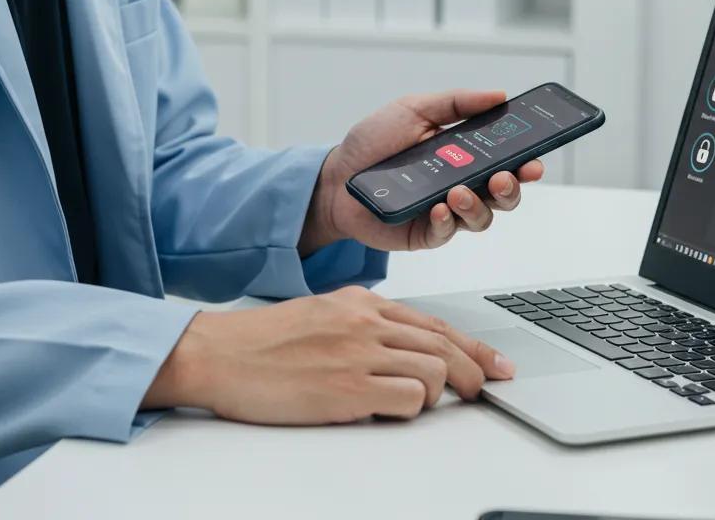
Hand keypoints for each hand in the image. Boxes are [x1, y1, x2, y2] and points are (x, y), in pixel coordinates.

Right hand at [141, 286, 514, 421]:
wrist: (218, 354)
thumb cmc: (262, 342)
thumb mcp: (322, 315)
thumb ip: (364, 324)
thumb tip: (404, 349)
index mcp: (362, 302)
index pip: (436, 322)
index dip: (474, 347)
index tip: (496, 364)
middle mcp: (366, 322)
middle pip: (445, 346)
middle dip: (474, 372)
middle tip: (483, 390)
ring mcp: (358, 354)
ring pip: (435, 371)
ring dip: (437, 394)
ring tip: (417, 404)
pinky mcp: (348, 389)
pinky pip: (408, 400)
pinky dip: (410, 410)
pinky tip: (390, 411)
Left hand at [299, 89, 544, 254]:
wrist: (335, 178)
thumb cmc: (373, 144)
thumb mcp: (413, 110)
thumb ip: (456, 102)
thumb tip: (498, 95)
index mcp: (465, 154)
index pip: (507, 159)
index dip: (526, 161)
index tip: (535, 158)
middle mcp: (462, 184)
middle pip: (504, 193)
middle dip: (512, 187)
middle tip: (505, 177)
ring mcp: (446, 210)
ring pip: (482, 217)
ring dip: (478, 205)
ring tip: (459, 191)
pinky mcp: (426, 232)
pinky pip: (447, 231)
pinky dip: (448, 220)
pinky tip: (439, 207)